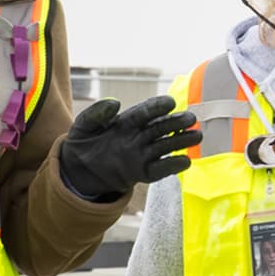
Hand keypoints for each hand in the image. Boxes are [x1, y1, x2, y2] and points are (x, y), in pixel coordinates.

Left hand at [59, 96, 200, 201]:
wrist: (77, 169)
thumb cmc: (82, 142)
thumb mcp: (83, 125)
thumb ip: (96, 113)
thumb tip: (115, 103)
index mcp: (126, 121)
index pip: (145, 112)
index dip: (157, 107)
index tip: (170, 103)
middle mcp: (138, 136)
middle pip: (160, 128)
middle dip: (176, 123)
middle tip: (191, 118)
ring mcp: (141, 154)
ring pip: (165, 146)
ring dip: (181, 141)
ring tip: (197, 136)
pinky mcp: (141, 172)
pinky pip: (159, 169)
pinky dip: (172, 166)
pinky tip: (186, 161)